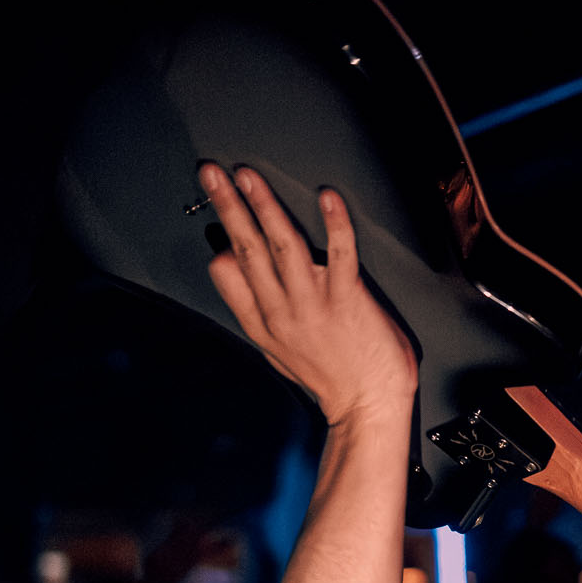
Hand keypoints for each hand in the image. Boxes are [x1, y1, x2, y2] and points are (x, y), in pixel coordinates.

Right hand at [197, 163, 417, 425]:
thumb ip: (256, 311)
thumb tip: (231, 270)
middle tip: (212, 173)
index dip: (222, 242)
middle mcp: (283, 312)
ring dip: (263, 206)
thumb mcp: (280, 352)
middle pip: (248, 250)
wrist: (370, 410)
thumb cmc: (335, 378)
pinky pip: (341, 255)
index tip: (217, 209)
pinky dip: (334, 224)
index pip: (228, 276)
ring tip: (248, 176)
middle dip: (228, 207)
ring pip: (282, 246)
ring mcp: (314, 306)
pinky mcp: (348, 302)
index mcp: (264, 324)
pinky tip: (326, 196)